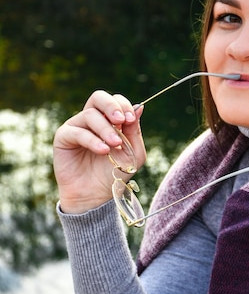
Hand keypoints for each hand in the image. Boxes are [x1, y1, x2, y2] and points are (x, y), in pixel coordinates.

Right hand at [53, 90, 145, 213]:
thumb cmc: (114, 174)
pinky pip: (77, 132)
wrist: (96, 196)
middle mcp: (92, 120)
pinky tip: (103, 151)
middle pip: (98, 97)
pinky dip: (92, 140)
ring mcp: (76, 126)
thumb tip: (139, 107)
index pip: (115, 101)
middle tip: (121, 120)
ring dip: (106, 129)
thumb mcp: (133, 153)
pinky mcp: (63, 137)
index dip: (123, 105)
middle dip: (112, 106)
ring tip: (115, 145)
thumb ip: (135, 131)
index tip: (131, 119)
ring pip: (89, 115)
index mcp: (109, 120)